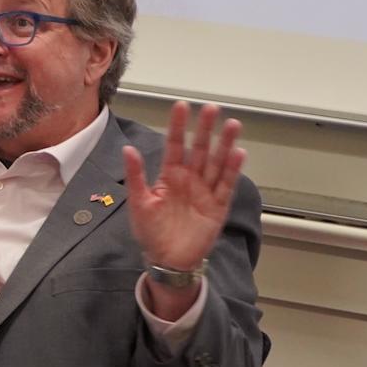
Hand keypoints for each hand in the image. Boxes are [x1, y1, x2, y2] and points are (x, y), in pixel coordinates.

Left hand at [124, 101, 246, 279]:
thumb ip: (135, 176)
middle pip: (200, 149)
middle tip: (212, 109)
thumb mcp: (138, 203)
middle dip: (205, 129)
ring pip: (217, 163)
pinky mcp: (218, 206)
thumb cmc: (151, 232)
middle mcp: (190, 179)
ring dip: (225, 145)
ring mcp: (205, 191)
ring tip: (232, 125)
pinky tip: (239, 153)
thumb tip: (128, 150)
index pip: (175, 145)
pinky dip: (233, 170)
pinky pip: (226, 185)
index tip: (181, 107)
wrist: (167, 260)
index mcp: (170, 176)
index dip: (178, 127)